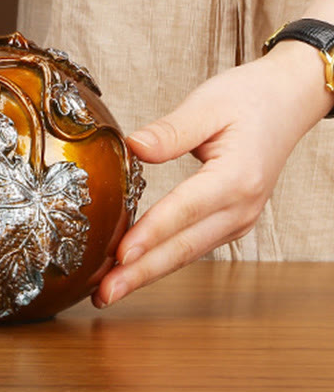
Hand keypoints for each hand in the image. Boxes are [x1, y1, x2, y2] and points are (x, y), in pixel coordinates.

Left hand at [93, 41, 332, 307]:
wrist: (288, 101)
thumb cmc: (249, 98)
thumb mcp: (207, 104)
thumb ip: (170, 130)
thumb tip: (132, 147)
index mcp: (235, 178)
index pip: (184, 211)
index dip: (150, 233)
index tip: (119, 254)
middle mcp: (240, 207)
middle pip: (184, 247)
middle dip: (141, 273)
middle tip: (103, 293)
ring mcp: (237, 218)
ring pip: (187, 252)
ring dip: (148, 272)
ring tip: (110, 290)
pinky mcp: (229, 219)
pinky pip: (193, 244)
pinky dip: (163, 259)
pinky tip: (136, 267)